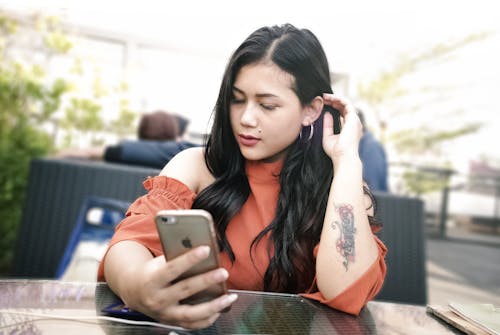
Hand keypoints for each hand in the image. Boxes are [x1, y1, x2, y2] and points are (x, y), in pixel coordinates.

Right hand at [121, 245, 236, 328]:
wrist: (133, 291)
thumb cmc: (152, 271)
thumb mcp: (158, 262)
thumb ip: (176, 258)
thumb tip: (204, 251)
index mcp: (151, 279)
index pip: (172, 268)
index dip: (189, 259)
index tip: (206, 249)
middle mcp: (157, 299)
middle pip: (185, 290)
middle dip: (206, 280)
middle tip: (223, 272)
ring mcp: (165, 313)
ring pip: (191, 313)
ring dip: (214, 305)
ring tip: (230, 296)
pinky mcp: (171, 322)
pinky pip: (192, 324)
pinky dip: (208, 318)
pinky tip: (221, 309)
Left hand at [321, 93, 362, 162]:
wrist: (343, 157)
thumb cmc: (336, 151)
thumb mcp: (328, 137)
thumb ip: (328, 125)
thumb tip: (327, 114)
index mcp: (349, 128)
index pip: (342, 113)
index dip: (334, 107)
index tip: (324, 104)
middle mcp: (353, 123)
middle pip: (344, 107)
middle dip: (334, 101)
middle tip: (324, 98)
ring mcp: (354, 121)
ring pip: (346, 104)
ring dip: (336, 99)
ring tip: (326, 97)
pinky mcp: (353, 118)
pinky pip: (347, 104)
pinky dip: (339, 99)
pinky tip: (331, 98)